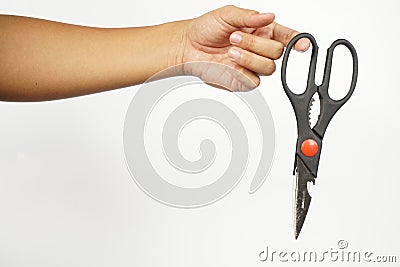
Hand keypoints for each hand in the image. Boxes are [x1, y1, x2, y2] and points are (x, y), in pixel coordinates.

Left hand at [178, 5, 309, 91]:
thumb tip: (269, 16)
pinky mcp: (243, 80)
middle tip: (235, 38)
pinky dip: (243, 72)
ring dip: (249, 58)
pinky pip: (254, 81)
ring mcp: (252, 66)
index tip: (302, 44)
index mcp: (262, 31)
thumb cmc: (206, 29)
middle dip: (257, 44)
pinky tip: (229, 64)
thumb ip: (250, 16)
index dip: (298, 40)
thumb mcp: (227, 14)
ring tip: (230, 51)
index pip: (287, 36)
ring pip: (269, 68)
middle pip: (278, 52)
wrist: (188, 47)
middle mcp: (260, 49)